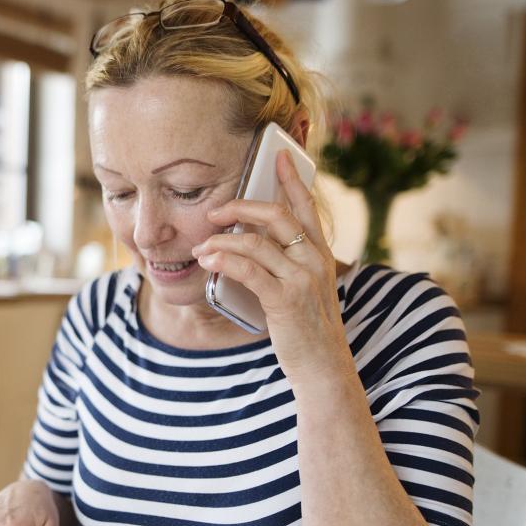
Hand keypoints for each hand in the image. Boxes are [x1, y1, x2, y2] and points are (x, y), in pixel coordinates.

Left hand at [192, 151, 356, 383]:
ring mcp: (302, 278)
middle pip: (276, 215)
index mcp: (320, 254)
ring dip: (222, 240)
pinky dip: (223, 260)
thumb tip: (251, 243)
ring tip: (201, 247)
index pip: (306, 207)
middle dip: (240, 207)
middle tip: (214, 212)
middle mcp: (314, 260)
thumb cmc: (308, 330)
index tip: (279, 157)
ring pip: (256, 241)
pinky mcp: (285, 299)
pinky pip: (248, 269)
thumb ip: (287, 265)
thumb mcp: (305, 290)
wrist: (323, 367)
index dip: (292, 180)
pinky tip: (208, 260)